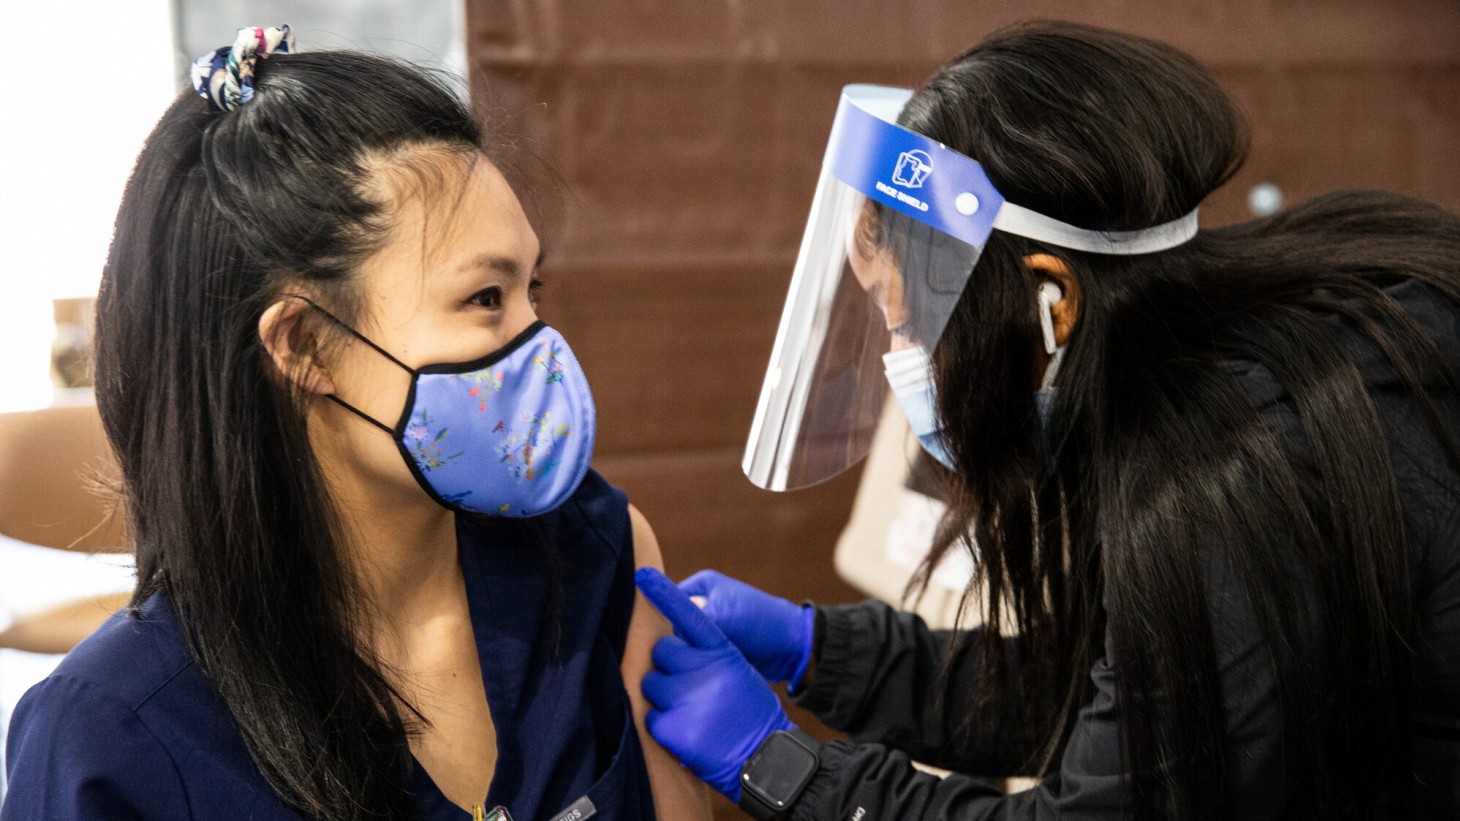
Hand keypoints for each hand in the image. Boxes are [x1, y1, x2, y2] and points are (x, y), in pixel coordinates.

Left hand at [635, 567, 795, 801]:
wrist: (768, 757)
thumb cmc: (751, 713)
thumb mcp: (738, 671)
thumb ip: (707, 655)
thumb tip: (671, 645)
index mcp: (722, 651)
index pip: (690, 615)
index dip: (664, 594)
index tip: (641, 574)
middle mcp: (703, 668)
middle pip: (661, 652)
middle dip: (668, 668)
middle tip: (688, 688)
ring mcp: (686, 697)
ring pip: (651, 685)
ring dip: (664, 698)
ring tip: (692, 714)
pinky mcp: (673, 727)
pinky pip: (650, 718)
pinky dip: (664, 728)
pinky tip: (688, 735)